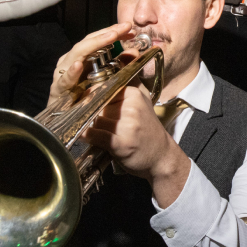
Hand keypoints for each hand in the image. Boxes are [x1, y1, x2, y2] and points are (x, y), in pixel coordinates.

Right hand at [49, 22, 135, 104]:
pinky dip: (71, 72)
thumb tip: (134, 50)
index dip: (113, 32)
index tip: (129, 27)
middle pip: (88, 43)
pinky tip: (78, 65)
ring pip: (76, 55)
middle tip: (123, 28)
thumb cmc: (83, 96)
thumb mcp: (105, 79)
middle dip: (106, 34)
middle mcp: (71, 61)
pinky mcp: (58, 90)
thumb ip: (118, 64)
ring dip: (92, 45)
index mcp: (81, 57)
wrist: (66, 119)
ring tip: (109, 37)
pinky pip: (64, 80)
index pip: (97, 39)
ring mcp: (63, 73)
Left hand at [83, 85, 191, 204]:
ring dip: (91, 127)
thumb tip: (86, 96)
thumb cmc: (146, 133)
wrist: (162, 157)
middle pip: (98, 106)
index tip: (86, 103)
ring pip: (95, 120)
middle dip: (92, 114)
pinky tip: (84, 137)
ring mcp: (128, 126)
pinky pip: (95, 134)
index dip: (91, 97)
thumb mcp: (138, 108)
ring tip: (98, 133)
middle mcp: (132, 108)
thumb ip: (117, 100)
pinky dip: (86, 136)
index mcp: (135, 95)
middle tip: (96, 123)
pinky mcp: (122, 143)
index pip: (104, 89)